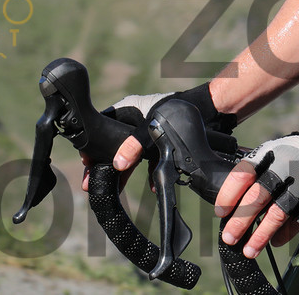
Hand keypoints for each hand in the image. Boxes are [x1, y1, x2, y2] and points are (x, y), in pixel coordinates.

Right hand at [80, 82, 232, 189]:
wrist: (212, 112)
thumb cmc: (180, 112)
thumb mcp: (153, 128)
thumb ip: (136, 144)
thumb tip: (119, 164)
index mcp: (128, 108)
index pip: (101, 124)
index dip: (92, 143)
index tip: (86, 162)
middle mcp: (134, 120)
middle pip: (112, 143)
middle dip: (104, 164)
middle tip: (92, 183)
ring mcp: (147, 132)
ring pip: (129, 154)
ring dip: (123, 173)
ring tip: (111, 191)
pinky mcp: (161, 143)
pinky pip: (148, 160)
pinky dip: (148, 173)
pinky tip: (152, 187)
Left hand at [216, 127, 298, 256]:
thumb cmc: (298, 155)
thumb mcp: (276, 153)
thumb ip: (258, 173)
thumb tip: (233, 205)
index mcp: (270, 154)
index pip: (243, 173)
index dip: (229, 195)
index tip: (221, 212)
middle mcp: (286, 166)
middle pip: (258, 196)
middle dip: (241, 221)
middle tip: (229, 238)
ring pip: (278, 212)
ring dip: (261, 234)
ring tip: (249, 250)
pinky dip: (286, 233)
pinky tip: (275, 241)